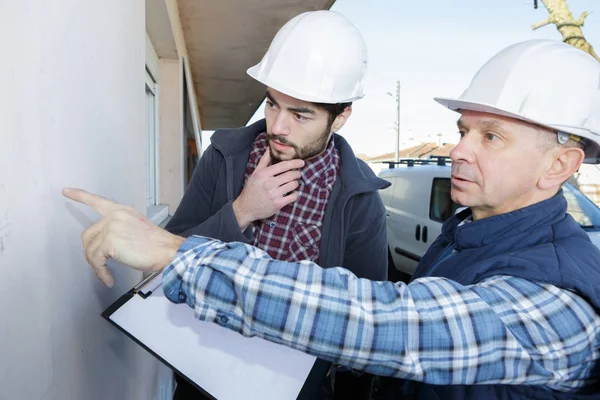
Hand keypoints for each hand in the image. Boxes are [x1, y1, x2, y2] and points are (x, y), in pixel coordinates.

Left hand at [62, 188, 184, 286]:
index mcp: (122, 211)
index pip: (98, 201)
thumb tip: (105, 244)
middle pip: (89, 234)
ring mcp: (111, 227)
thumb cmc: (157, 245)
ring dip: (97, 266)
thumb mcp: (136, 228)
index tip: (66, 192)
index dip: (80, 196)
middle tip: (100, 265)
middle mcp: (114, 216)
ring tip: (106, 274)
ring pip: (90, 249)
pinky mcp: (109, 242)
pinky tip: (108, 278)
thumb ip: (119, 229)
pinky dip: (101, 272)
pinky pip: (96, 261)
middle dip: (91, 252)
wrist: (168, 251)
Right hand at [232, 151, 304, 229]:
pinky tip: (291, 193)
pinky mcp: (278, 204)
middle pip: (290, 175)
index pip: (283, 166)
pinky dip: (295, 194)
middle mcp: (269, 183)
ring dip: (296, 183)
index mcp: (263, 174)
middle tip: (297, 174)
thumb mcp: (255, 173)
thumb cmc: (251, 189)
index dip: (294, 163)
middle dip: (297, 173)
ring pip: (293, 185)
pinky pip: (293, 196)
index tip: (301, 162)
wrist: (246, 208)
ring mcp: (274, 194)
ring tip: (293, 183)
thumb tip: (270, 148)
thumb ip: (264, 161)